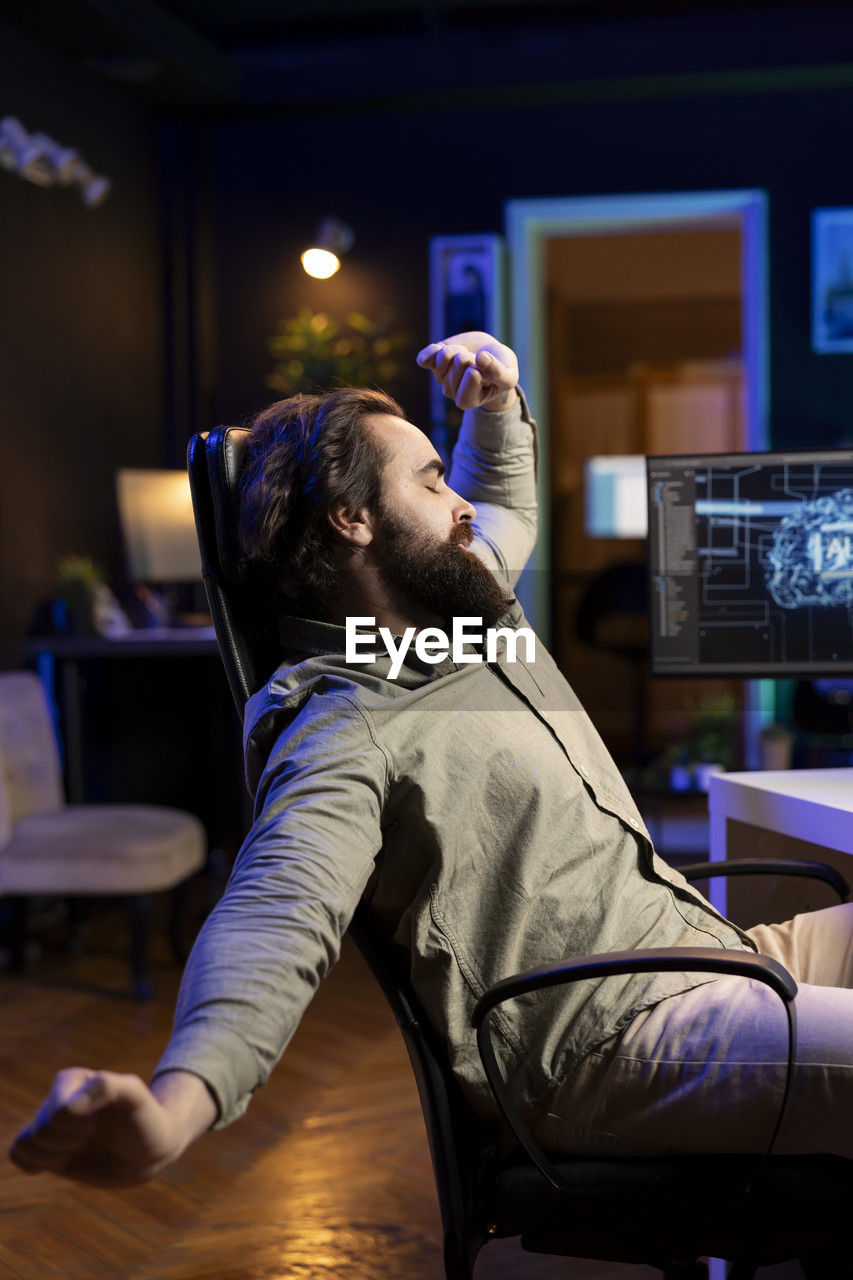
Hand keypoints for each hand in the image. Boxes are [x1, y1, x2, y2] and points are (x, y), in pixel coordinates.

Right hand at [8, 1067, 208, 1186]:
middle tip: (92, 1137)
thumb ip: (106, 1087)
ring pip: (24, 1144)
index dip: (78, 1127)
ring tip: (79, 1148)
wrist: (149, 1148)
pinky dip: (36, 1164)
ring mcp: (51, 1125)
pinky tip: (63, 1160)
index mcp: (72, 1080)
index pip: (57, 1113)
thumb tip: (68, 1107)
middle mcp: (56, 1100)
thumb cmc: (144, 1118)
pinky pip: (18, 1157)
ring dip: (51, 1155)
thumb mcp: (134, 1096)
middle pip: (39, 1131)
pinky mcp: (47, 1149)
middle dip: (67, 1142)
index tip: (100, 1122)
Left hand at [417, 331, 517, 411]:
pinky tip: (444, 350)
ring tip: (466, 355)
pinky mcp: (431, 364)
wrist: (490, 355)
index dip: (483, 366)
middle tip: (477, 362)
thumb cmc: (501, 368)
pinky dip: (433, 350)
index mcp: (469, 401)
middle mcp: (451, 392)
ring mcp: (440, 378)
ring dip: (458, 349)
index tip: (487, 371)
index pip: (473, 375)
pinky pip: (423, 358)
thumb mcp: (510, 375)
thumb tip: (481, 358)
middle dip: (472, 356)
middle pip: (460, 362)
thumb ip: (500, 373)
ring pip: (444, 355)